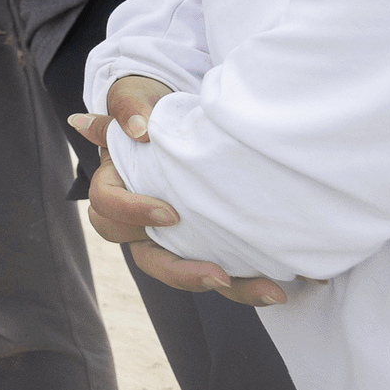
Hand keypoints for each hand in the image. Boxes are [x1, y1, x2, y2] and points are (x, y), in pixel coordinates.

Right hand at [71, 76, 292, 306]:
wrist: (172, 117)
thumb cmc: (146, 109)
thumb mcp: (135, 99)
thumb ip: (130, 107)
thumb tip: (138, 128)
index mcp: (114, 185)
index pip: (107, 208)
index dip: (134, 215)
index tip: (170, 213)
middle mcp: (138, 220)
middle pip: (145, 258)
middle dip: (181, 272)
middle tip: (217, 273)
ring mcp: (171, 237)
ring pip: (189, 274)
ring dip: (229, 288)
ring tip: (269, 290)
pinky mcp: (202, 242)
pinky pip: (221, 272)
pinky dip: (251, 282)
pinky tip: (282, 284)